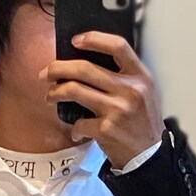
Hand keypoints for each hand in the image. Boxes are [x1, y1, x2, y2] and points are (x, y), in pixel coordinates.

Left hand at [40, 32, 165, 168]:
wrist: (149, 157)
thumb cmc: (143, 123)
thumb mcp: (144, 93)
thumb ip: (125, 76)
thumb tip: (89, 62)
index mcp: (140, 76)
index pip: (118, 46)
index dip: (93, 39)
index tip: (75, 41)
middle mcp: (129, 90)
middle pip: (85, 68)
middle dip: (58, 68)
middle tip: (47, 73)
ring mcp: (117, 110)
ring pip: (74, 90)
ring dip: (55, 92)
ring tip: (50, 96)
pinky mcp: (106, 129)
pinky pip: (78, 122)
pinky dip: (74, 127)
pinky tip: (77, 130)